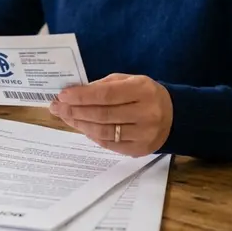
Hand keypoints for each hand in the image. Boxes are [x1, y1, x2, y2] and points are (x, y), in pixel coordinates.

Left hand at [49, 73, 172, 156]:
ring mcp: (143, 135)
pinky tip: (82, 127)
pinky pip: (109, 144)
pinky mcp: (139, 150)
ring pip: (103, 131)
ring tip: (65, 116)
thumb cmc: (145, 94)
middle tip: (57, 107)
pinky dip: (92, 135)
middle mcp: (146, 114)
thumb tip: (75, 92)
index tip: (63, 95)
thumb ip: (104, 85)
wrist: (174, 116)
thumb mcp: (130, 81)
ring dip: (79, 124)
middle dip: (75, 110)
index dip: (82, 96)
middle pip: (102, 114)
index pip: (106, 94)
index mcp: (143, 91)